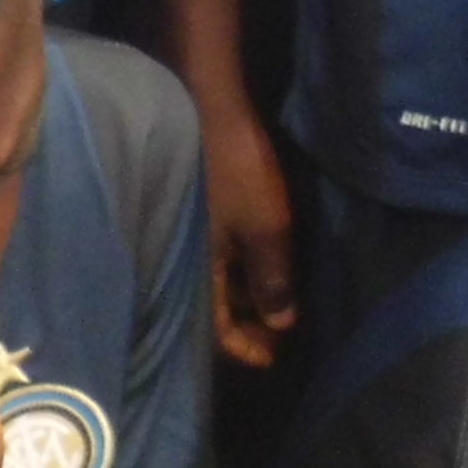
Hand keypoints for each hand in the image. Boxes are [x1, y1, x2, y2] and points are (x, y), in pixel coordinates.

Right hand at [193, 81, 297, 366]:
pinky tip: (261, 263)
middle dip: (245, 326)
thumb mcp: (265, 229)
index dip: (244, 349)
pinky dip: (240, 269)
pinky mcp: (199, 211)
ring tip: (276, 301)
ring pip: (216, 282)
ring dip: (245, 296)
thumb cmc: (235, 172)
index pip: (216, 331)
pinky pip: (219, 255)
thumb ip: (272, 279)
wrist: (207, 108)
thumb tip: (280, 324)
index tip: (272, 359)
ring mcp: (192, 234)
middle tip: (278, 332)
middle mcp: (187, 260)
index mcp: (199, 272)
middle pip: (213, 309)